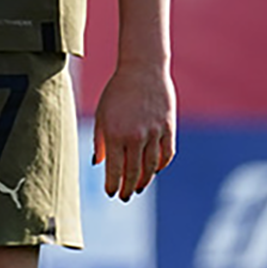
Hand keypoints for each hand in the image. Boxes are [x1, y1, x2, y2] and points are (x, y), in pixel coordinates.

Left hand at [93, 64, 175, 200]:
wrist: (142, 71)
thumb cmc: (117, 92)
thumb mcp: (102, 115)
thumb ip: (100, 141)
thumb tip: (98, 163)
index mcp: (115, 134)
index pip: (114, 169)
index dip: (112, 185)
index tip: (110, 193)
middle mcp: (135, 137)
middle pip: (133, 172)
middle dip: (128, 187)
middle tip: (124, 196)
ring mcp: (154, 133)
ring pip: (151, 167)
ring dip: (144, 180)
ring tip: (137, 187)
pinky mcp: (168, 129)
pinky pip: (166, 154)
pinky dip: (161, 165)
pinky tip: (154, 170)